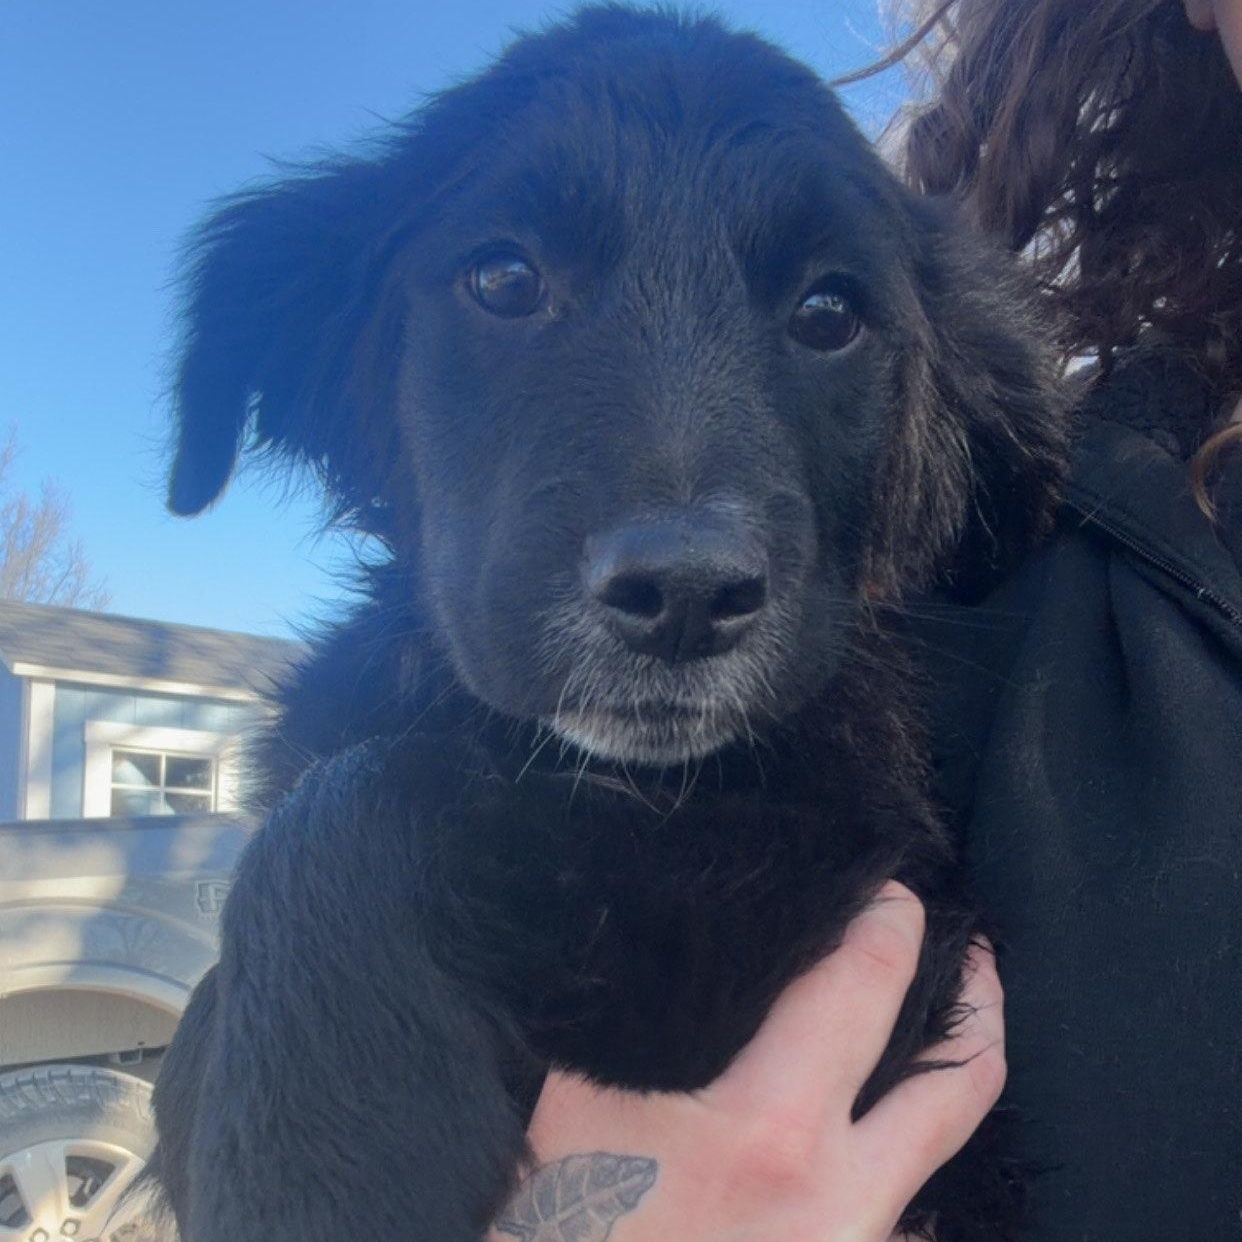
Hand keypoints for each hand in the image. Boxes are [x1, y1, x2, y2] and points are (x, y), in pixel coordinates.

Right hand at [489, 883, 1004, 1241]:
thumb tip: (695, 937)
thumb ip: (646, 1014)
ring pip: (955, 1142)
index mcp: (772, 1127)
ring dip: (968, 1064)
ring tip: (965, 1009)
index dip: (890, 917)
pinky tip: (896, 1102)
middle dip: (977, 988)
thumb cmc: (576, 1223)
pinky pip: (917, 1203)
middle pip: (962, 1074)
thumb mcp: (586, 1100)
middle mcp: (843, 1195)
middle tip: (968, 940)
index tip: (887, 886)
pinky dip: (917, 1139)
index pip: (866, 984)